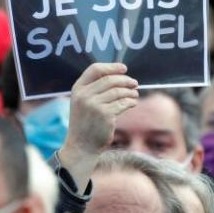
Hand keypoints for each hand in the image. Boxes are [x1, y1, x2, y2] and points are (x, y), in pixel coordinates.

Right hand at [58, 63, 138, 190]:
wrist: (82, 145)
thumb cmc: (85, 123)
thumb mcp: (83, 102)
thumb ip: (94, 89)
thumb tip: (119, 76)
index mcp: (78, 89)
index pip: (95, 69)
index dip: (111, 67)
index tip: (124, 68)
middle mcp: (84, 95)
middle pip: (110, 80)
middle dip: (125, 80)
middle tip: (134, 83)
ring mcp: (94, 105)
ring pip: (118, 91)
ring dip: (130, 92)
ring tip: (135, 95)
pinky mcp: (105, 115)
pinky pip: (123, 103)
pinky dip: (131, 102)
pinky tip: (133, 103)